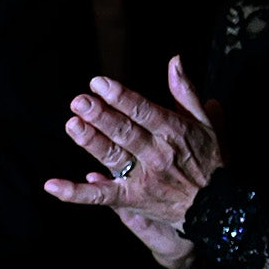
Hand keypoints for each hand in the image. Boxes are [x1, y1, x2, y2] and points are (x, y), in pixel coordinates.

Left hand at [45, 58, 221, 258]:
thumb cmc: (209, 160)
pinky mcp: (131, 198)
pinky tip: (51, 185)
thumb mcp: (206, 123)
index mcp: (175, 132)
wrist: (217, 208)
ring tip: (72, 125)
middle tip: (80, 101)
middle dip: (102, 116)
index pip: (144, 111)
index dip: (121, 97)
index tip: (99, 82)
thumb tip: (174, 60)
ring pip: (113, 157)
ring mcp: (143, 177)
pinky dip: (75, 193)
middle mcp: (158, 154)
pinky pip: (100, 196)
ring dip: (91, 142)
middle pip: (125, 132)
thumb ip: (186, 92)